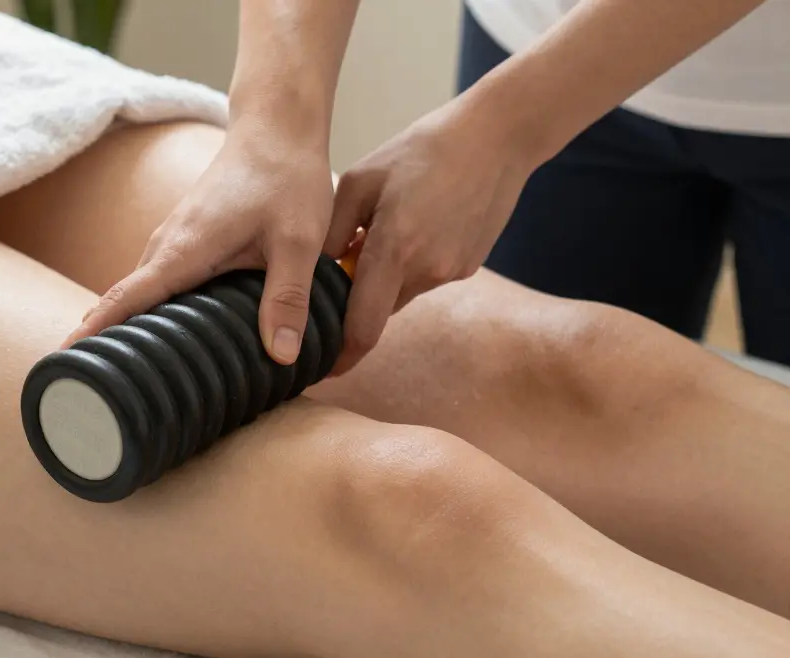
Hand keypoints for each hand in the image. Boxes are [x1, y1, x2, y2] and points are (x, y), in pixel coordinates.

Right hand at [65, 124, 334, 364]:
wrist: (277, 128)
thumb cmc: (287, 178)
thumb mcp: (298, 241)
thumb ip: (288, 297)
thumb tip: (280, 357)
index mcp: (184, 249)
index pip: (126, 297)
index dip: (94, 331)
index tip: (64, 359)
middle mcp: (167, 245)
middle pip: (124, 303)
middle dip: (107, 344)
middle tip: (97, 393)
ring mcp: (172, 240)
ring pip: (141, 294)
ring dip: (130, 329)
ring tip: (127, 380)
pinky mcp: (185, 240)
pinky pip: (157, 283)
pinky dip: (151, 311)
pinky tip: (168, 339)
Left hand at [324, 98, 540, 373]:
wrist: (496, 138)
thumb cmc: (420, 150)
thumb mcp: (360, 182)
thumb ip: (331, 233)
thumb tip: (311, 274)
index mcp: (395, 249)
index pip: (362, 328)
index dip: (340, 357)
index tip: (319, 369)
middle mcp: (427, 270)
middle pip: (377, 310)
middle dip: (356, 302)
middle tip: (339, 273)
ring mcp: (452, 271)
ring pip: (400, 293)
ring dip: (384, 278)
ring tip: (384, 230)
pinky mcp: (468, 266)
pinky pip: (425, 278)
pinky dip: (410, 264)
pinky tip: (416, 224)